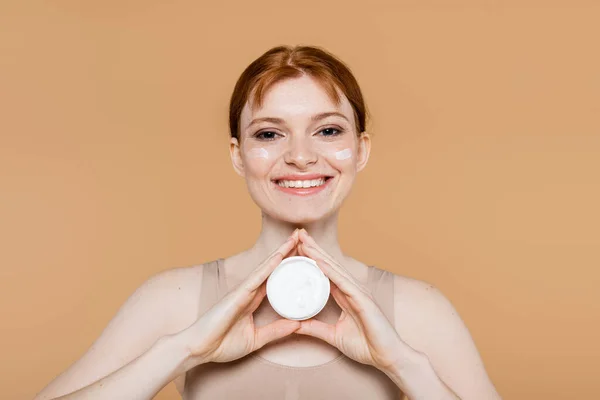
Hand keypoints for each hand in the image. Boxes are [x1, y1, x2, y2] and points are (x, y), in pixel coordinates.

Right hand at [181, 230, 300, 364]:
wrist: (199, 349)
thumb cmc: (222, 344)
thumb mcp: (256, 339)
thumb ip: (275, 331)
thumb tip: (297, 325)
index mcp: (254, 299)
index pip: (276, 278)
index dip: (289, 265)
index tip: (305, 254)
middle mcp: (249, 291)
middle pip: (272, 266)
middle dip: (287, 251)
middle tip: (304, 236)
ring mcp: (243, 290)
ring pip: (266, 267)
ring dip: (281, 252)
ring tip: (296, 238)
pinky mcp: (237, 294)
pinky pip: (256, 278)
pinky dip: (268, 266)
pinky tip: (279, 256)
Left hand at [295, 229, 407, 371]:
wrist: (388, 358)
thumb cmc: (367, 346)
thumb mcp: (334, 336)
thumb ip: (316, 328)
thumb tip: (296, 325)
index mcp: (345, 296)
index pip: (325, 272)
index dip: (312, 258)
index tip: (296, 246)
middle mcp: (352, 290)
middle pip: (329, 265)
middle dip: (313, 249)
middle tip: (298, 233)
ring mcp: (358, 293)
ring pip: (335, 269)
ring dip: (319, 254)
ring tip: (304, 241)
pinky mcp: (363, 300)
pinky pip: (343, 283)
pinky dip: (330, 271)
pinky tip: (319, 261)